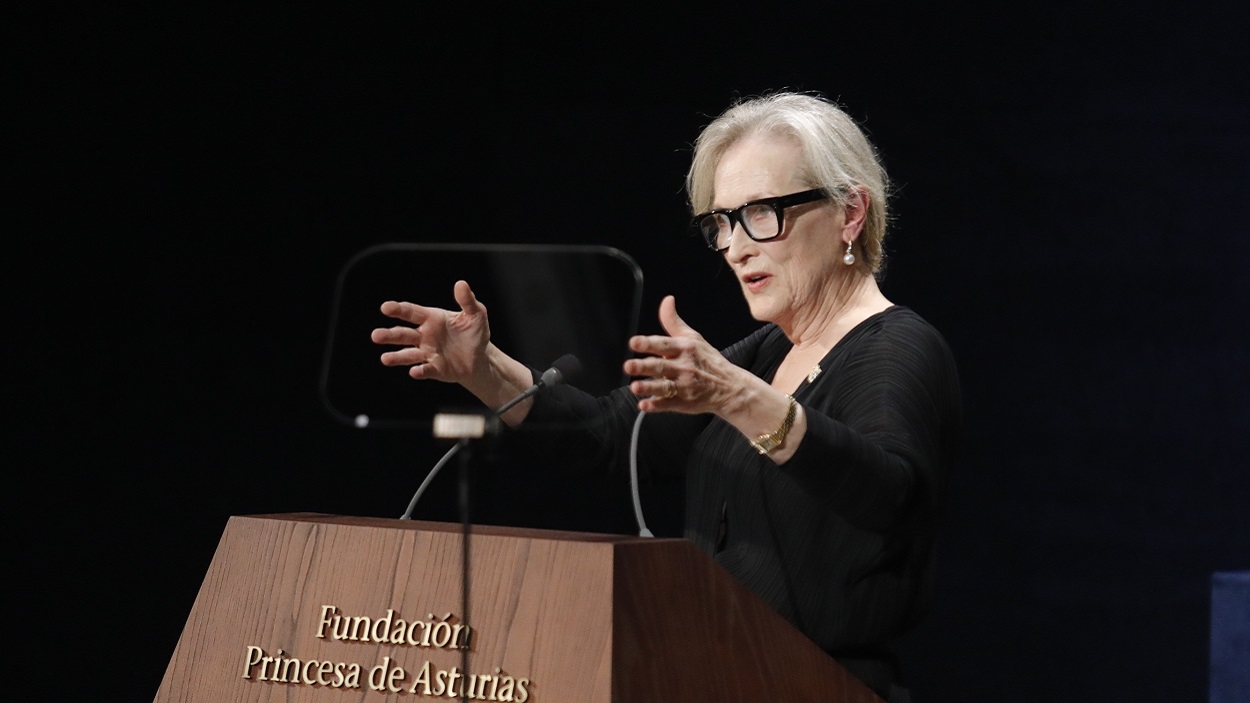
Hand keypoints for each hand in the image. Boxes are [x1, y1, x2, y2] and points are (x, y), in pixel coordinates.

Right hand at [371, 280, 489, 384]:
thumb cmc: (474, 333)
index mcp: (431, 319)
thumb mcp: (476, 315)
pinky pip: (425, 370)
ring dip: (396, 356)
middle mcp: (425, 336)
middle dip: (389, 335)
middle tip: (375, 335)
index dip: (398, 309)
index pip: (411, 313)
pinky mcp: (435, 369)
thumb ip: (467, 301)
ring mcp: (427, 353)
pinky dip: (419, 371)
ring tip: (384, 359)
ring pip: (408, 354)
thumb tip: (461, 284)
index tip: (385, 307)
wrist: (480, 358)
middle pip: (403, 334)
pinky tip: (414, 371)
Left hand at [624, 295, 746, 414]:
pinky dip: (656, 405)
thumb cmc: (708, 361)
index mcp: (684, 349)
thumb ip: (673, 321)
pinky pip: (667, 404)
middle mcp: (684, 367)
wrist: (729, 387)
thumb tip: (667, 300)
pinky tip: (644, 405)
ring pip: (663, 387)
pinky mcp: (683, 402)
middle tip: (629, 366)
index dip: (648, 343)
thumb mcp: (693, 338)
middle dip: (644, 366)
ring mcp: (684, 386)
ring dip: (649, 387)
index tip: (634, 342)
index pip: (664, 344)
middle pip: (661, 366)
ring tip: (635, 387)